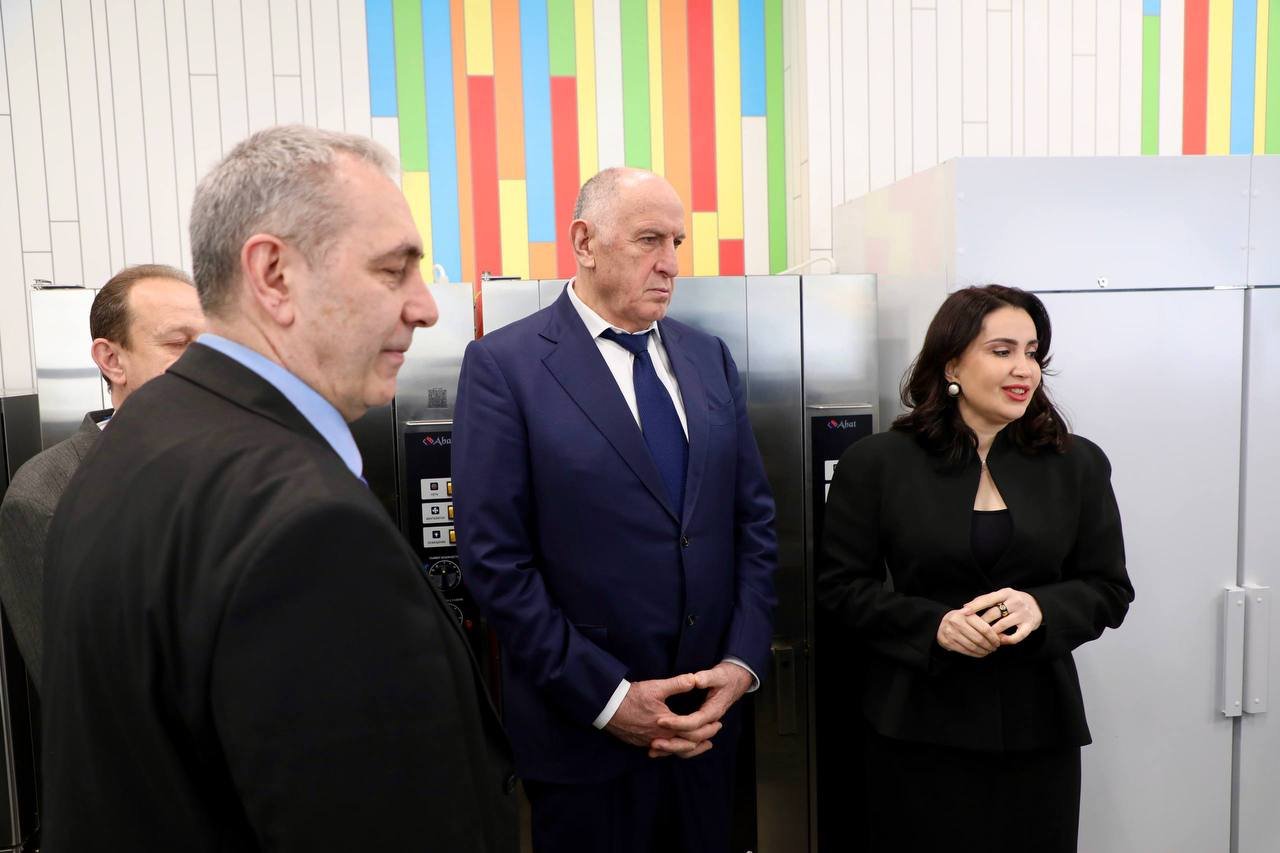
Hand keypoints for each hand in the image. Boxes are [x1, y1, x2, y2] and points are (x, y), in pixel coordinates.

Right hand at [604, 675, 720, 755]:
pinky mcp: (640, 743)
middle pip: (686, 746)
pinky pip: (660, 751)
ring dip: (688, 749)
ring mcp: (649, 742)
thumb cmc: (632, 696)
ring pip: (674, 751)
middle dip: (702, 741)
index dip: (707, 729)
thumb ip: (677, 684)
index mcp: (668, 724)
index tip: (717, 724)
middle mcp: (660, 737)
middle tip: (712, 737)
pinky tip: (673, 747)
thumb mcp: (656, 687)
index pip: (694, 732)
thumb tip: (695, 679)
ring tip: (699, 747)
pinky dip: (671, 749)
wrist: (607, 707)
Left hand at [650, 662, 752, 758]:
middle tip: (653, 741)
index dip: (677, 723)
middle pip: (691, 738)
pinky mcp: (699, 727)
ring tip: (653, 748)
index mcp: (713, 711)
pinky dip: (674, 747)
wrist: (735, 681)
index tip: (660, 721)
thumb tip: (695, 680)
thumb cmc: (726, 678)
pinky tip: (658, 749)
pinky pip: (687, 743)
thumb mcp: (718, 675)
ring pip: (690, 745)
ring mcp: (705, 727)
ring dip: (672, 748)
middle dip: (673, 741)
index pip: (694, 722)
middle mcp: (709, 722)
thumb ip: (706, 678)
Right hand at [936, 608, 1001, 657]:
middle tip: (994, 648)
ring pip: (972, 646)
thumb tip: (1002, 636)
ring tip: (988, 651)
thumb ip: (985, 623)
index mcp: (966, 614)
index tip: (998, 642)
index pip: (985, 629)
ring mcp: (951, 633)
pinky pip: (965, 651)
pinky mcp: (947, 642)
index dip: (994, 638)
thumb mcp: (971, 616)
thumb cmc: (961, 619)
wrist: (940, 622)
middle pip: (979, 639)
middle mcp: (957, 622)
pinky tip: (980, 653)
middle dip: (989, 646)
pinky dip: (975, 654)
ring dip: (983, 651)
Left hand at [963, 587, 1042, 645]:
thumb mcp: (1002, 595)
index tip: (964, 611)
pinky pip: (1017, 636)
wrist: (1037, 605)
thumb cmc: (1013, 601)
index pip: (988, 599)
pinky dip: (1006, 640)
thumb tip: (966, 606)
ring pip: (1002, 625)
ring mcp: (1024, 614)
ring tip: (984, 636)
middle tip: (972, 628)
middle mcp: (1016, 602)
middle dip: (982, 622)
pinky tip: (999, 641)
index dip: (975, 606)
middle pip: (994, 613)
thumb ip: (986, 599)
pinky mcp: (1030, 625)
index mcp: (1007, 593)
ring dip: (991, 632)